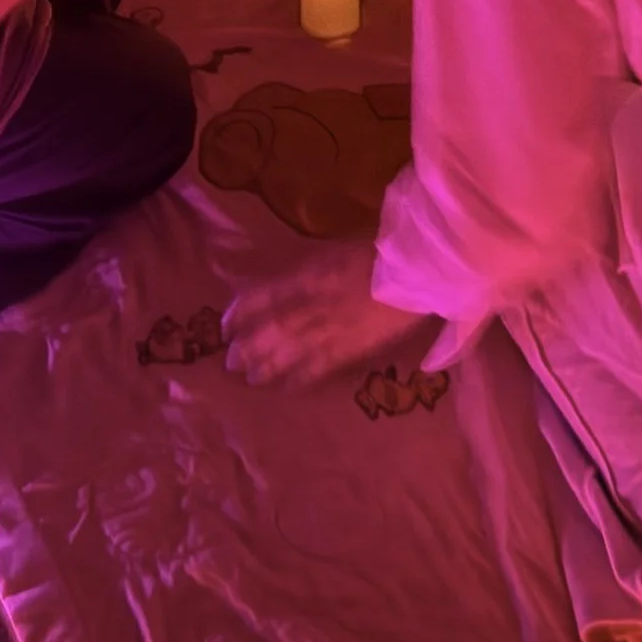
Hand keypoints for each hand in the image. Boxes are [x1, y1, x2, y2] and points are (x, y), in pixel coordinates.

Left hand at [223, 240, 432, 387]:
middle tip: (231, 361)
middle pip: (266, 332)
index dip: (238, 314)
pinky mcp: (347, 350)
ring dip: (264, 368)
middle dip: (245, 348)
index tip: (227, 325)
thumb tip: (287, 284)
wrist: (414, 270)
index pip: (258, 299)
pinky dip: (299, 380)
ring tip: (251, 378)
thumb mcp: (332, 253)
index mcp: (303, 277)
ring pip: (284, 354)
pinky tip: (288, 389)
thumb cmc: (377, 252)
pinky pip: (316, 370)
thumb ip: (308, 272)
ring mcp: (326, 330)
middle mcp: (307, 306)